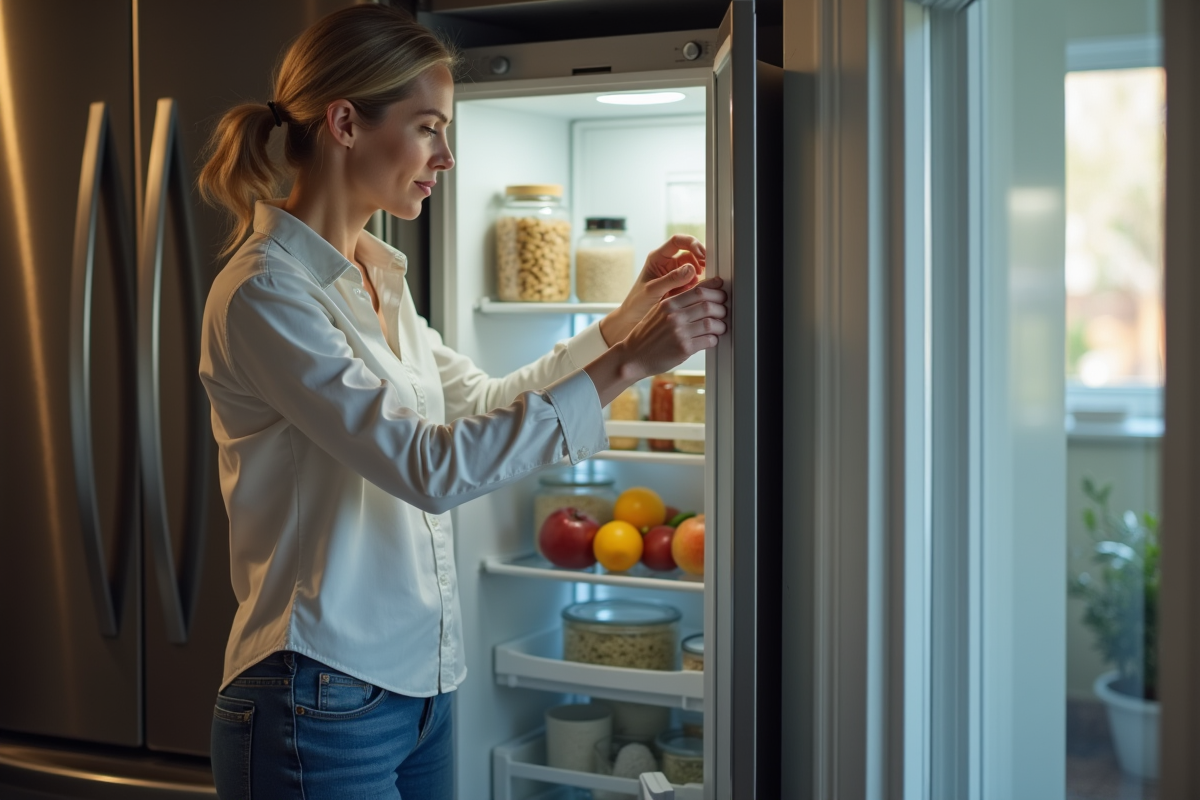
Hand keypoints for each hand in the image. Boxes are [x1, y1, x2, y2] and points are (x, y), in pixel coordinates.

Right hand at [585, 277, 726, 406]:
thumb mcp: (658, 312)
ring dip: (720, 325)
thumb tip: (701, 296)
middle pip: (709, 305)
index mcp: (669, 304)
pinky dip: (714, 339)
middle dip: (721, 307)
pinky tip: (711, 339)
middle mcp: (674, 316)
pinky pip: (708, 340)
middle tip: (723, 311)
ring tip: (719, 327)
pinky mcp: (684, 348)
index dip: (715, 289)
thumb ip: (677, 303)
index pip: (699, 291)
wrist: (633, 356)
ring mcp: (679, 332)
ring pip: (712, 323)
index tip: (721, 289)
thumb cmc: (646, 335)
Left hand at [599, 235, 706, 344]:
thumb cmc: (637, 303)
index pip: (677, 241)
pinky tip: (692, 292)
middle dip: (699, 260)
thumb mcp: (653, 290)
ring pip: (693, 267)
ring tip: (695, 285)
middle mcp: (667, 263)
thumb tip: (691, 269)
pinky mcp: (680, 285)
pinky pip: (693, 280)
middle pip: (689, 252)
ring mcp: (674, 274)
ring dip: (698, 274)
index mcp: (657, 258)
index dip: (692, 244)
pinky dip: (696, 285)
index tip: (702, 254)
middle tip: (705, 270)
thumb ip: (671, 279)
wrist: (633, 319)